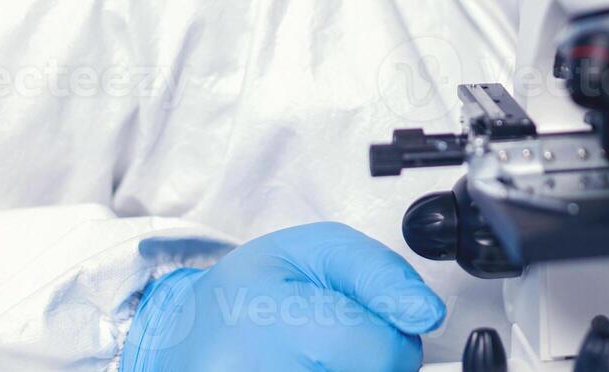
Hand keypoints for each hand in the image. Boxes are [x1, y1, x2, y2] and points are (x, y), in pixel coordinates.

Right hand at [121, 222, 444, 371]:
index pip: (379, 351)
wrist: (183, 338)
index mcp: (269, 316)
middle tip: (340, 340)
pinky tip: (308, 369)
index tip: (379, 325)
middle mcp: (253, 371)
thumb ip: (378, 274)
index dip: (394, 338)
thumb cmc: (249, 290)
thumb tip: (426, 313)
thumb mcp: (312, 250)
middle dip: (375, 361)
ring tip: (319, 357)